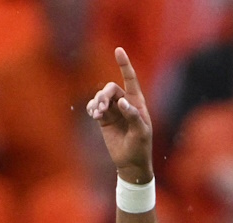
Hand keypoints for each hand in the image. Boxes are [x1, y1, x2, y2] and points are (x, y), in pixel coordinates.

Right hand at [86, 48, 154, 184]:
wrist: (130, 163)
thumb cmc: (140, 147)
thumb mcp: (141, 132)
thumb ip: (132, 116)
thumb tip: (121, 102)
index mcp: (137, 103)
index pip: (130, 79)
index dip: (124, 64)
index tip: (118, 49)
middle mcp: (125, 104)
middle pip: (111, 88)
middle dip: (105, 94)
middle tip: (102, 108)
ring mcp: (113, 111)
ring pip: (101, 96)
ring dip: (97, 101)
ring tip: (98, 113)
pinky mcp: (104, 119)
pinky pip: (94, 107)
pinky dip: (92, 108)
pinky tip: (94, 114)